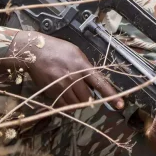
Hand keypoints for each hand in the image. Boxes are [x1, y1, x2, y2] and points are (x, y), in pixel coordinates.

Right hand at [2, 31, 122, 109]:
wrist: (34, 51)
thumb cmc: (57, 49)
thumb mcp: (76, 53)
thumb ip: (85, 67)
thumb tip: (93, 82)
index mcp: (81, 66)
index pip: (100, 83)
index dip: (111, 95)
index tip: (120, 105)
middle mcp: (73, 78)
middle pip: (87, 98)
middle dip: (89, 97)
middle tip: (83, 90)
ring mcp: (62, 87)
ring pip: (76, 103)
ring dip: (78, 101)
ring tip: (72, 90)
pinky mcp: (52, 93)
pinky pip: (64, 105)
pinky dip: (68, 104)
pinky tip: (65, 95)